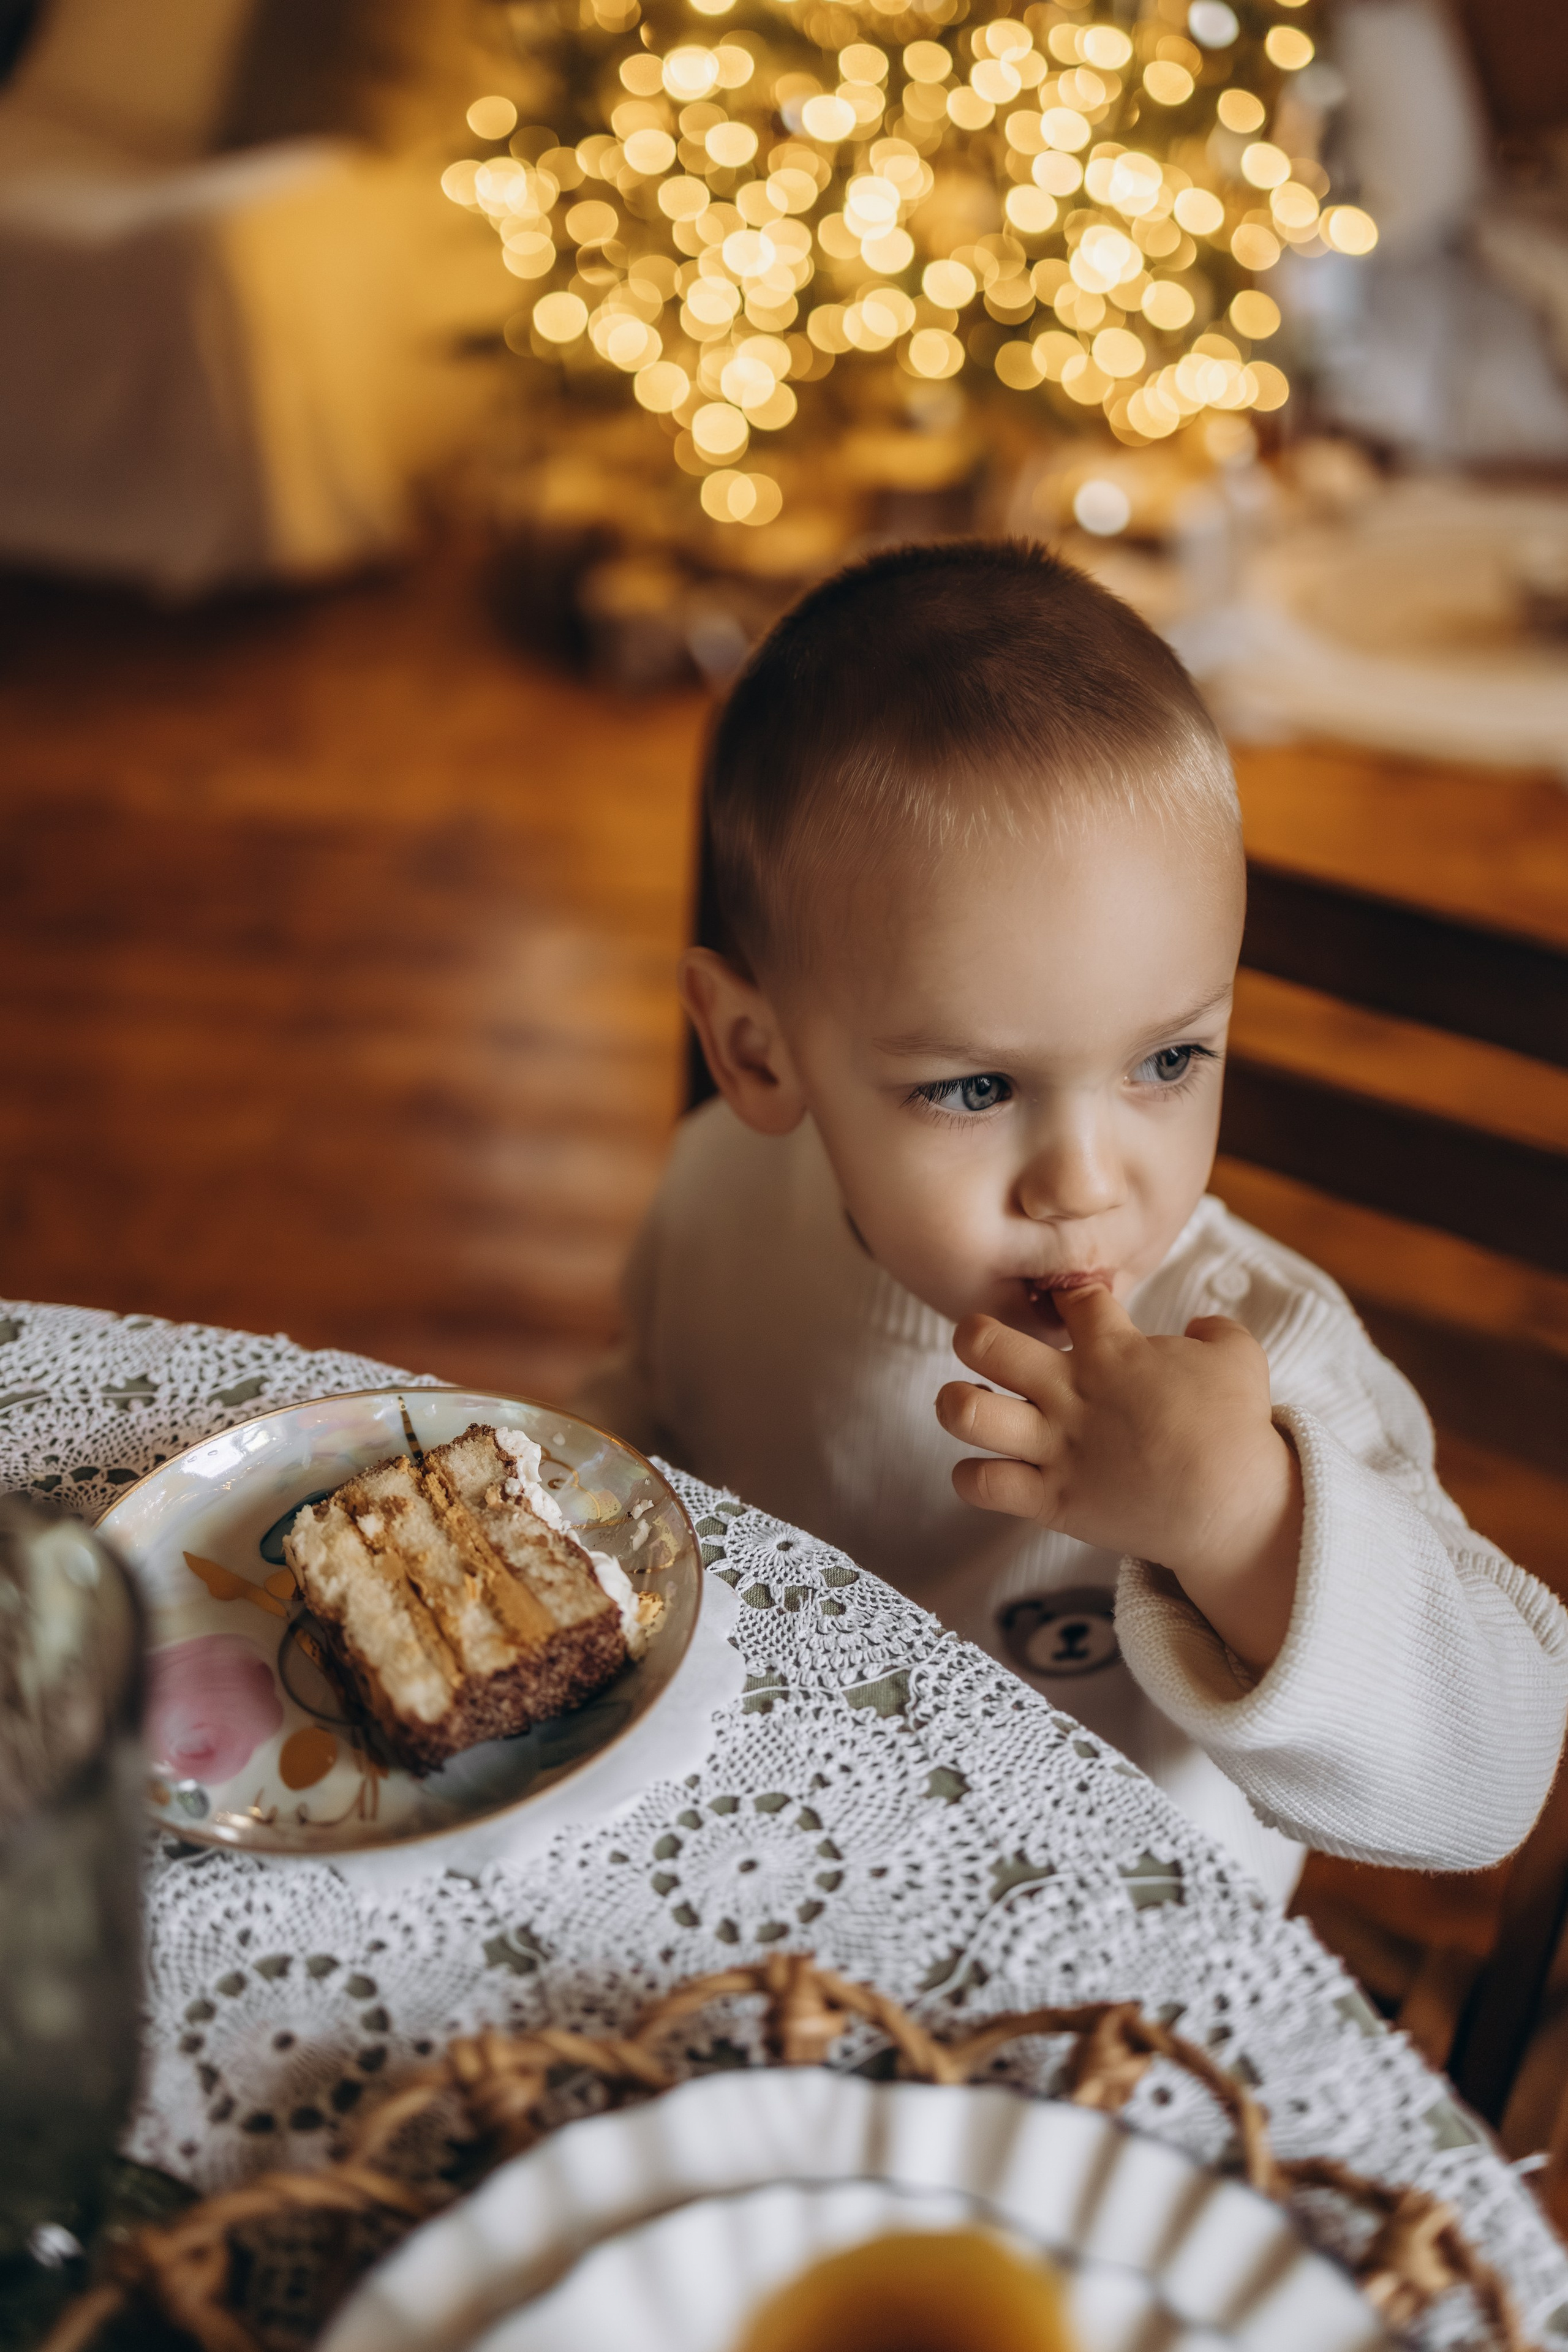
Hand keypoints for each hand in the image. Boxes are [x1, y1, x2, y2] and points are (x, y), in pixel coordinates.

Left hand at [935, 1285, 1301, 1669]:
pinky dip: (971, 1478)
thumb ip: (1215, 1329)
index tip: (1073, 1312)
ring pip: (967, 1412)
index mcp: (1113, 1349)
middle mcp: (1071, 1392)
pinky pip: (981, 1484)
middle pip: (985, 1341)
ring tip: (969, 1400)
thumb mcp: (1240, 1357)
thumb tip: (1197, 1324)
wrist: (1233, 1507)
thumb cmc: (1237, 1429)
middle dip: (973, 1334)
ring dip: (955, 1402)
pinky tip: (987, 1469)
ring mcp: (1056, 1446)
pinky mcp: (1051, 1498)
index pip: (1070, 1299)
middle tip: (984, 1345)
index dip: (1069, 1298)